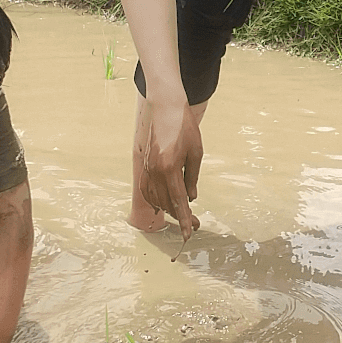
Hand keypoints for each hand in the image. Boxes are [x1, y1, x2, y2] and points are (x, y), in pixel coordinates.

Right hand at [141, 95, 202, 237]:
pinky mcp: (145, 165)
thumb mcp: (196, 152)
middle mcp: (155, 171)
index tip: (189, 233)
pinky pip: (147, 189)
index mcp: (170, 167)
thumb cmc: (185, 128)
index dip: (185, 219)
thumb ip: (192, 177)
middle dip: (181, 217)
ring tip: (183, 215)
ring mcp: (148, 168)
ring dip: (169, 209)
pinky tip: (162, 206)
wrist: (167, 109)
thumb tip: (191, 198)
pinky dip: (155, 200)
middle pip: (167, 203)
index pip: (178, 201)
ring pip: (156, 198)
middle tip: (196, 224)